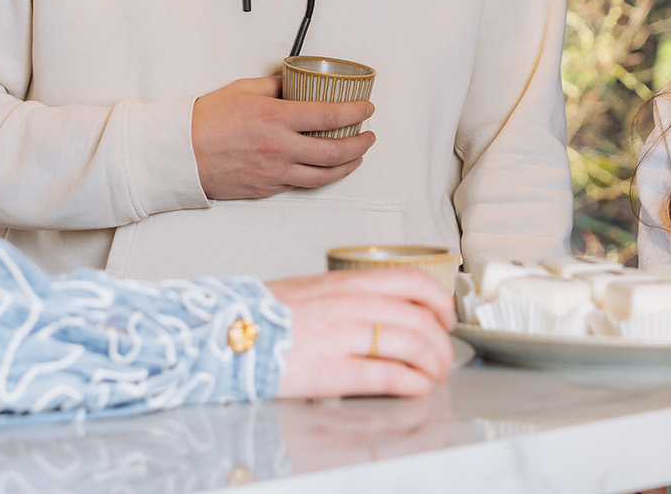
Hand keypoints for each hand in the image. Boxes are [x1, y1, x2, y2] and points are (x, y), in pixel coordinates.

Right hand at [192, 75, 374, 200]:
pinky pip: (300, 185)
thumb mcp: (244, 89)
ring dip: (347, 166)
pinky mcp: (266, 190)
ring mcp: (274, 174)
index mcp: (276, 120)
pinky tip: (324, 169)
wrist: (180, 154)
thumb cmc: (206, 120)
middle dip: (361, 144)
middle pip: (335, 152)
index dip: (356, 112)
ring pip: (324, 176)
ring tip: (356, 157)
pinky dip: (318, 176)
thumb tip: (297, 82)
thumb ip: (276, 86)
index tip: (367, 109)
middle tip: (369, 136)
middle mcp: (280, 149)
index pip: (330, 116)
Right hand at [271, 269, 454, 398]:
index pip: (411, 281)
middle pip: (419, 318)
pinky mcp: (332, 371)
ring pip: (411, 345)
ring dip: (432, 365)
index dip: (439, 301)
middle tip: (442, 357)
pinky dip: (411, 383)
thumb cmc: (262, 314)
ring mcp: (342, 337)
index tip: (446, 316)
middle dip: (441, 342)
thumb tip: (378, 305)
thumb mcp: (311, 289)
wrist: (224, 332)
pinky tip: (414, 388)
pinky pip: (387, 375)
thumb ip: (347, 294)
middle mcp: (349, 305)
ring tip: (432, 376)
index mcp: (345, 283)